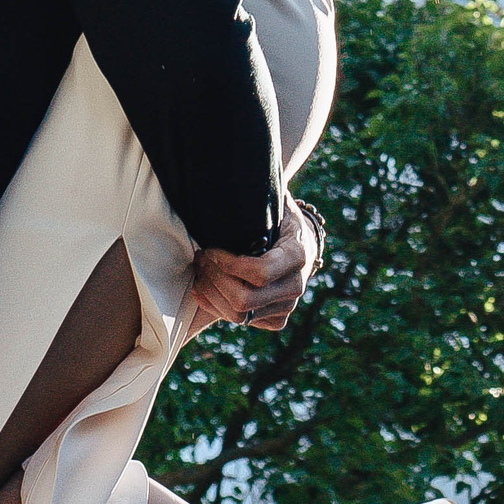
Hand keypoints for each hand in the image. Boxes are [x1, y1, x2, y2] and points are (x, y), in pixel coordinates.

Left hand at [183, 206, 320, 339]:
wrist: (304, 242)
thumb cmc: (281, 218)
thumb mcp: (275, 202)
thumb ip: (256, 195)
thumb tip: (225, 181)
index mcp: (298, 255)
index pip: (260, 273)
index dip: (228, 265)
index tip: (211, 249)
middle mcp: (296, 285)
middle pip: (245, 300)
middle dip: (214, 280)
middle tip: (200, 259)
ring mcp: (287, 306)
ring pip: (239, 315)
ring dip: (211, 294)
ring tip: (199, 271)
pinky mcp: (276, 319)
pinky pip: (241, 321)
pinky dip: (216, 307)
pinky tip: (205, 288)